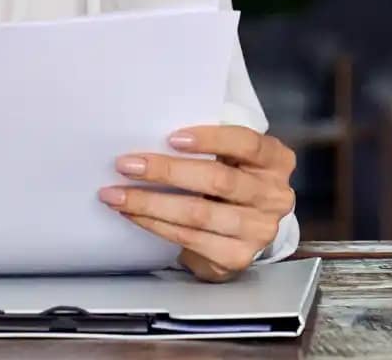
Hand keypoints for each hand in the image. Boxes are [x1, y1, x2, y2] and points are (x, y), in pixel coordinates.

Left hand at [99, 125, 296, 282]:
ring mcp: (259, 230)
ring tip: (116, 194)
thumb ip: (206, 144)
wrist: (239, 227)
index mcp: (275, 160)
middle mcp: (273, 196)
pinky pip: (189, 238)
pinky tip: (133, 214)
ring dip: (150, 203)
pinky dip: (155, 225)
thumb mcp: (229, 155)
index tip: (172, 137)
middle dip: (166, 171)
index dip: (211, 139)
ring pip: (198, 213)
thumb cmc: (226, 176)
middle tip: (126, 165)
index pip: (247, 143)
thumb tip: (149, 134)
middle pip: (217, 180)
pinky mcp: (238, 256)